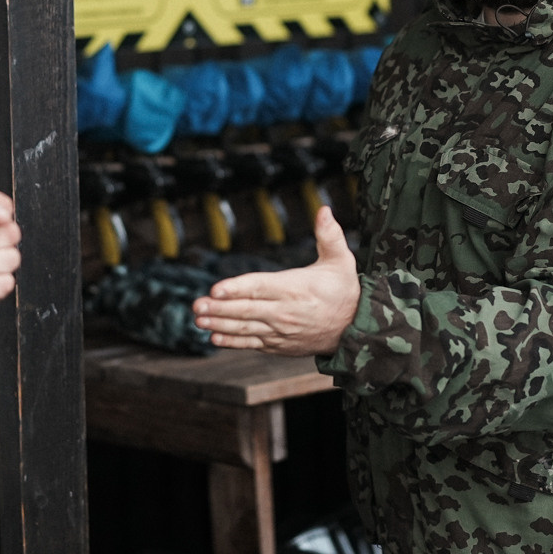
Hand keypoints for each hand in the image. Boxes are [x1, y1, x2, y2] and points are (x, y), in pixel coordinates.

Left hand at [192, 206, 361, 354]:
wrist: (355, 329)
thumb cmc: (344, 290)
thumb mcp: (342, 261)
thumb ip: (330, 235)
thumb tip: (324, 209)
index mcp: (295, 289)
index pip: (260, 287)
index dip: (237, 288)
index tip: (215, 289)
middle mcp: (285, 312)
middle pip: (247, 310)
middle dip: (219, 308)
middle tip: (197, 305)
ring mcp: (281, 331)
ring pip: (246, 328)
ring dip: (220, 324)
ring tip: (199, 320)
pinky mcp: (279, 344)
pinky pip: (253, 343)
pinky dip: (233, 342)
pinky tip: (215, 338)